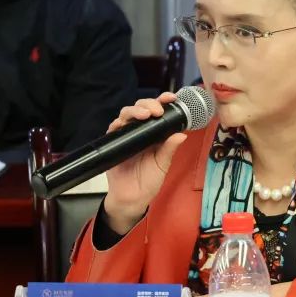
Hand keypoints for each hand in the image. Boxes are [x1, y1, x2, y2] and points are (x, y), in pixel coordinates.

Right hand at [101, 92, 187, 233]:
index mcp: (155, 133)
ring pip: (127, 114)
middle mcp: (141, 130)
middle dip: (149, 104)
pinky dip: (117, 123)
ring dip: (135, 110)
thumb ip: (169, 149)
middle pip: (141, 107)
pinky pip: (113, 128)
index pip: (159, 111)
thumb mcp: (163, 165)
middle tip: (157, 111)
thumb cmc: (149, 181)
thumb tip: (182, 134)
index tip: (171, 98)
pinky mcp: (113, 142)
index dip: (164, 101)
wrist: (132, 198)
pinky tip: (123, 124)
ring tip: (145, 115)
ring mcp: (126, 135)